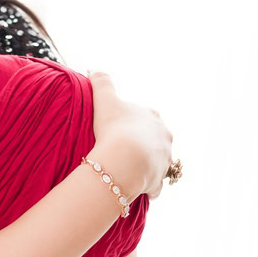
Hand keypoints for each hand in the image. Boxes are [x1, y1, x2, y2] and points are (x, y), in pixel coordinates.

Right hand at [87, 70, 173, 199]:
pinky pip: (154, 185)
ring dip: (146, 165)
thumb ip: (101, 82)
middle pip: (155, 139)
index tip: (119, 128)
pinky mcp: (159, 180)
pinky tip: (133, 185)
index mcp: (153, 117)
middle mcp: (164, 137)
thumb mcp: (104, 99)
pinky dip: (146, 186)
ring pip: (157, 162)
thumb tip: (93, 69)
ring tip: (127, 169)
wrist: (124, 160)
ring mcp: (164, 160)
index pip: (147, 116)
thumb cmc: (114, 128)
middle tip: (122, 149)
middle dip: (143, 144)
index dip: (133, 122)